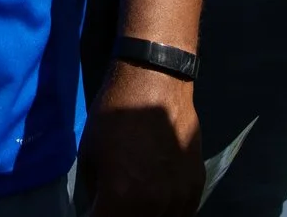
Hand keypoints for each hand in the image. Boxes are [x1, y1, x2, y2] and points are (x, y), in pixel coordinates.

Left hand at [80, 61, 203, 216]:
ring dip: (144, 215)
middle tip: (113, 203)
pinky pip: (182, 214)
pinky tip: (157, 200)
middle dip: (119, 215)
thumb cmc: (115, 114)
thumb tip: (98, 208)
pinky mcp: (196, 187)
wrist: (156, 83)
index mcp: (121, 200)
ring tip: (135, 200)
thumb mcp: (90, 155)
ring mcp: (179, 199)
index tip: (94, 210)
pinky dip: (168, 212)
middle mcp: (153, 207)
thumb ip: (96, 193)